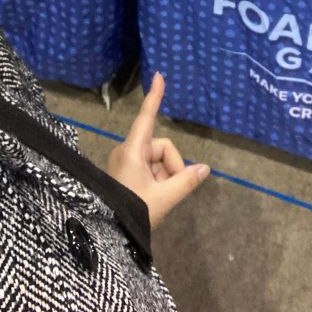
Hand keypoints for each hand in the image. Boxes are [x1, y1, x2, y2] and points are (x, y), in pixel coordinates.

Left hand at [107, 72, 209, 228]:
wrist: (107, 237)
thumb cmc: (131, 212)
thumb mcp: (164, 199)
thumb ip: (186, 181)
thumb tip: (205, 168)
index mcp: (132, 151)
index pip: (147, 117)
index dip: (154, 96)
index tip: (158, 74)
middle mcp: (127, 151)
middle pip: (161, 147)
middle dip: (172, 167)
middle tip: (169, 193)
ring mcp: (126, 163)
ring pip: (158, 161)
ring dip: (165, 177)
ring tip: (159, 199)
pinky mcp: (126, 174)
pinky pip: (150, 170)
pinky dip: (158, 181)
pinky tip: (155, 199)